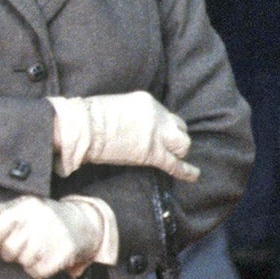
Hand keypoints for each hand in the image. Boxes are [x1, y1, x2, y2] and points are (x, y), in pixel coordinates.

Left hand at [0, 195, 104, 278]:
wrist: (79, 222)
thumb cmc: (41, 217)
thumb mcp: (21, 207)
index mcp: (24, 206)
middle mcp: (38, 219)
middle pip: (9, 250)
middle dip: (9, 254)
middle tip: (18, 249)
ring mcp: (53, 235)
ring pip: (24, 262)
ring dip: (24, 262)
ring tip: (33, 251)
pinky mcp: (64, 251)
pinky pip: (38, 272)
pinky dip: (36, 271)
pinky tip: (42, 260)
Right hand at [50, 91, 198, 180]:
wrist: (84, 128)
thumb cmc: (89, 117)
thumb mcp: (116, 106)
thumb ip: (130, 114)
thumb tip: (130, 126)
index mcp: (147, 102)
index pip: (164, 114)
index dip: (161, 126)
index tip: (155, 132)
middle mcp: (158, 116)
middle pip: (179, 127)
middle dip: (174, 137)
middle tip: (165, 145)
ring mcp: (157, 135)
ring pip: (183, 144)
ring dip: (178, 151)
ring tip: (172, 157)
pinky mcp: (153, 154)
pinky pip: (175, 164)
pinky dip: (186, 171)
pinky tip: (194, 176)